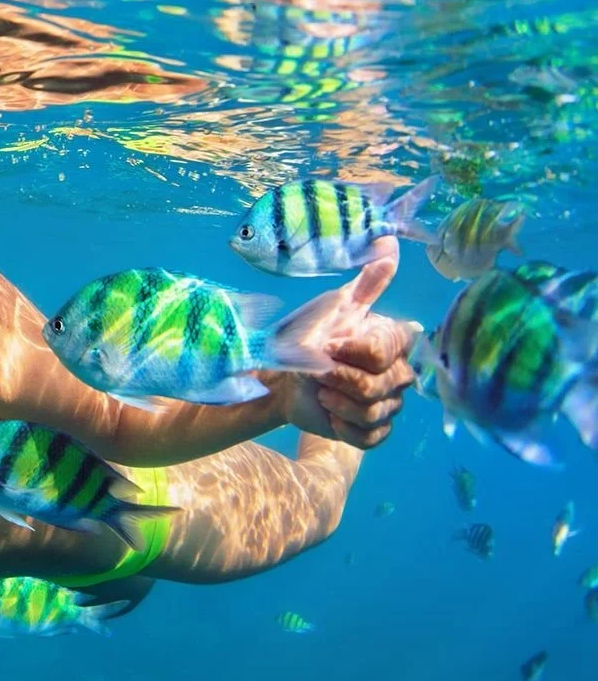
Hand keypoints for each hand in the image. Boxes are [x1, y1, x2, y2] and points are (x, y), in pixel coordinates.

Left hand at [262, 240, 419, 449]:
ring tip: (319, 391)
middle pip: (381, 385)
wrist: (281, 376)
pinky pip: (371, 437)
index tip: (328, 345)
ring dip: (338, 402)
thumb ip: (367, 282)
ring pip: (376, 412)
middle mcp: (399, 373)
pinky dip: (344, 426)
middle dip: (339, 378)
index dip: (353, 351)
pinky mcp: (374, 431)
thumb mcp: (334, 306)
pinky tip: (328, 413)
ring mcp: (389, 404)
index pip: (386, 351)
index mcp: (393, 341)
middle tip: (316, 371)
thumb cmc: (307, 336)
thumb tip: (389, 243)